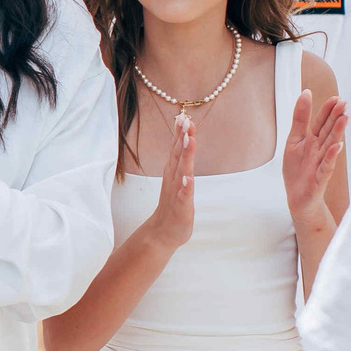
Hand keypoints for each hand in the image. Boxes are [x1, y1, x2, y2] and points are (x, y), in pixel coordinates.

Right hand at [142, 112, 197, 251]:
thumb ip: (180, 159)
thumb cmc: (172, 205)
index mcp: (173, 172)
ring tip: (189, 141)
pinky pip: (184, 196)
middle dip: (182, 138)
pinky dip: (185, 187)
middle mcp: (173, 179)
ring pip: (182, 171)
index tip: (182, 116)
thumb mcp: (177, 179)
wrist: (162, 233)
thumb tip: (183, 138)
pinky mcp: (182, 207)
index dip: (179, 133)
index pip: (176, 149)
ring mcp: (177, 193)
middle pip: (178, 155)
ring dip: (185, 156)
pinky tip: (188, 179)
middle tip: (185, 121)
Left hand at [281, 89, 347, 231]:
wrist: (298, 198)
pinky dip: (332, 156)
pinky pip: (327, 165)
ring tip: (345, 118)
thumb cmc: (297, 170)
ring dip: (337, 131)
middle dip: (335, 117)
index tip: (335, 97)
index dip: (327, 110)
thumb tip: (305, 94)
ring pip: (330, 144)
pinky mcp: (321, 177)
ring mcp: (321, 162)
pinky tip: (337, 146)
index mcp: (312, 140)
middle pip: (328, 130)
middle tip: (343, 103)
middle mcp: (319, 149)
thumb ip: (300, 119)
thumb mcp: (293, 140)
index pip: (320, 122)